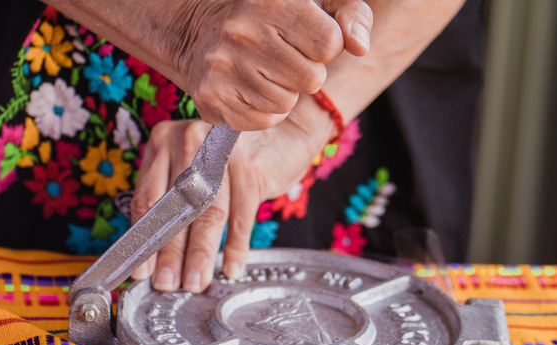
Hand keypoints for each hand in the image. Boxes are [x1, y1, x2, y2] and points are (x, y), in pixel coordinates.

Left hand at [130, 111, 331, 291]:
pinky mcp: (251, 167)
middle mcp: (189, 141)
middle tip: (167, 283)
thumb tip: (156, 255)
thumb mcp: (190, 166)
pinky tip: (230, 268)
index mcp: (164, 141)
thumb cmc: (226, 158)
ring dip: (200, 254)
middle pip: (175, 208)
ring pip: (207, 214)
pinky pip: (241, 216)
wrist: (281, 133)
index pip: (148, 198)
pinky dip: (235, 247)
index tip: (142, 270)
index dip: (143, 239)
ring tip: (194, 281)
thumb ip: (171, 198)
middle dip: (170, 252)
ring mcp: (221, 152)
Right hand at [173, 0, 372, 130]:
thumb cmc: (266, 16)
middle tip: (281, 57)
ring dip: (283, 93)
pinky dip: (261, 110)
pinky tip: (247, 87)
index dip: (324, 46)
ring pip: (286, 104)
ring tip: (262, 72)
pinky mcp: (211, 98)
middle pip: (311, 79)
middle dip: (304, 72)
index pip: (330, 44)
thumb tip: (360, 46)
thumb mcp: (313, 0)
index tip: (303, 38)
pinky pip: (263, 121)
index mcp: (270, 1)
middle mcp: (241, 32)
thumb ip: (350, 13)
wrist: (196, 31)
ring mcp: (222, 67)